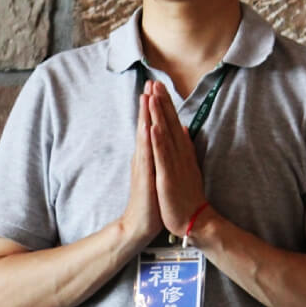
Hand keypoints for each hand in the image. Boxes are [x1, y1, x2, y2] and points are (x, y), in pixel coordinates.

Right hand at [119, 85, 162, 247]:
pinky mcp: (144, 177)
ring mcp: (143, 166)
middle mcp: (143, 157)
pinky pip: (147, 155)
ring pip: (144, 136)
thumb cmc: (151, 200)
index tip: (156, 87)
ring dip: (145, 116)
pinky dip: (147, 140)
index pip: (151, 126)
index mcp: (149, 155)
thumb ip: (158, 155)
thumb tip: (164, 139)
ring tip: (146, 97)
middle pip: (146, 125)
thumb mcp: (157, 173)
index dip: (154, 107)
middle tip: (149, 82)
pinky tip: (148, 127)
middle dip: (148, 103)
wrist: (141, 224)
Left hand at [147, 80, 208, 237]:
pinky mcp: (168, 177)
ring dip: (159, 115)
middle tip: (155, 81)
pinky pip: (162, 156)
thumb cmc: (186, 195)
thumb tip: (181, 128)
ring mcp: (174, 164)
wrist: (192, 220)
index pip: (172, 123)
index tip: (158, 86)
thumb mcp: (185, 166)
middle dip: (162, 102)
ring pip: (165, 135)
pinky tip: (153, 127)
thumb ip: (183, 146)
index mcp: (181, 152)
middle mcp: (179, 154)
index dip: (165, 104)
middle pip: (170, 123)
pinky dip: (158, 141)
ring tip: (152, 95)